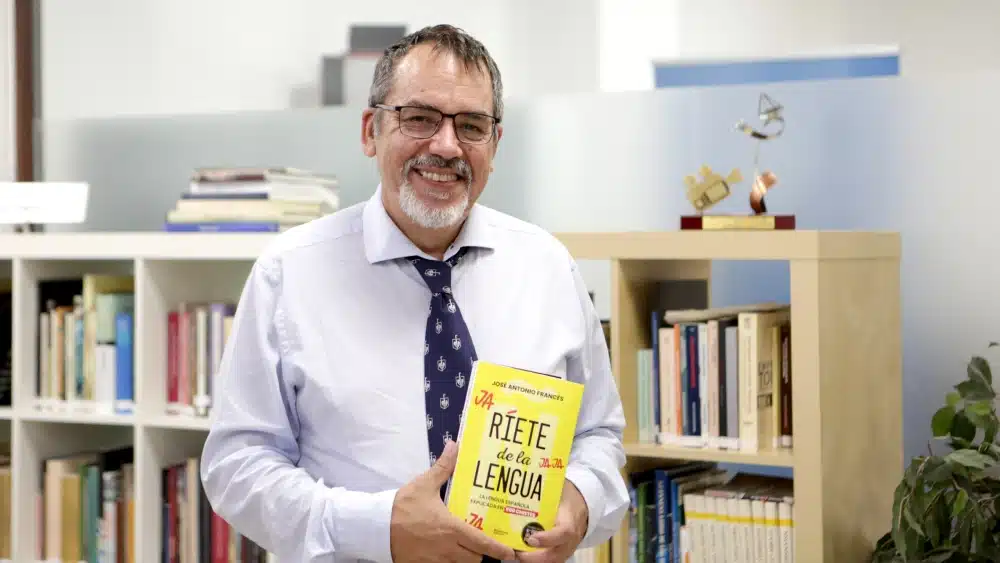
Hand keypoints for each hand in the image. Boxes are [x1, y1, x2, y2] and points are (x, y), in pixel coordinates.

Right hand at [390, 440, 515, 562]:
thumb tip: (455, 446)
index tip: (509, 552)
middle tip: (483, 544)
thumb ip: (443, 467)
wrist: (376, 526)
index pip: (482, 543)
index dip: (498, 549)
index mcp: (451, 528)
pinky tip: (446, 555)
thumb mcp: (424, 484)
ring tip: (467, 550)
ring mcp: (435, 561)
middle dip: (481, 553)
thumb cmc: (402, 506)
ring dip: (466, 559)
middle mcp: (447, 548)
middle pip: (475, 559)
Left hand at [516, 480, 588, 562]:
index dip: (548, 538)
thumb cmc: (566, 494)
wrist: (581, 505)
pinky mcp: (560, 552)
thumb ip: (546, 482)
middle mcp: (570, 538)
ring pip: (552, 561)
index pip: (564, 532)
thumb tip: (528, 470)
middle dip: (535, 558)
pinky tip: (520, 553)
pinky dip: (535, 560)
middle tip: (516, 551)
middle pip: (556, 555)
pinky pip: (550, 560)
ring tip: (514, 553)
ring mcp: (566, 548)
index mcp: (570, 519)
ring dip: (533, 561)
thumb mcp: (560, 486)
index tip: (531, 538)